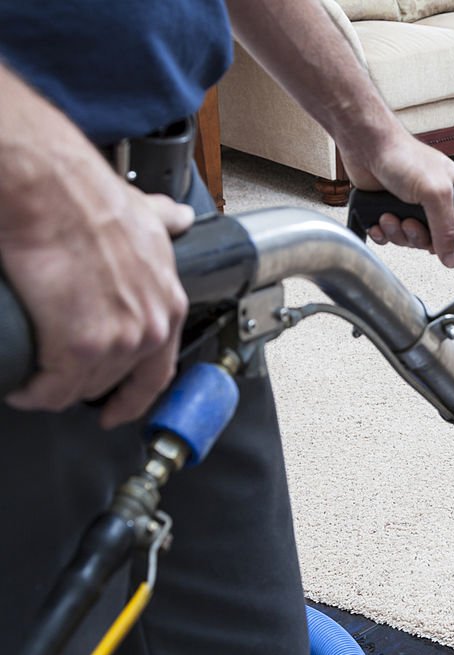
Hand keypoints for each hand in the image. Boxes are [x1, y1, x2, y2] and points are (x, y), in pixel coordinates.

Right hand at [1, 182, 191, 428]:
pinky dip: (33, 393)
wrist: (51, 192)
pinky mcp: (78, 348)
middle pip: (113, 382)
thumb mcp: (145, 214)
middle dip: (82, 384)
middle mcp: (150, 329)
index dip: (134, 396)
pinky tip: (21, 387)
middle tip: (57, 377)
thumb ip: (164, 222)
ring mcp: (117, 342)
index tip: (117, 410)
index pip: (158, 372)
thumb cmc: (90, 200)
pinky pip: (52, 390)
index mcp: (168, 305)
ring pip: (80, 388)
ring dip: (54, 389)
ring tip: (33, 378)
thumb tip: (177, 217)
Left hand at [343, 132, 453, 267]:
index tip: (439, 243)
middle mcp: (437, 201)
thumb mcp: (435, 192)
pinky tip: (379, 220)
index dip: (452, 242)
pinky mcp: (392, 212)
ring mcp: (414, 208)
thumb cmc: (402, 155)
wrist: (366, 146)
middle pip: (435, 240)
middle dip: (417, 236)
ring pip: (411, 240)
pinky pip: (391, 237)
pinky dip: (383, 233)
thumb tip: (451, 257)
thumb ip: (446, 228)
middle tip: (409, 222)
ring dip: (397, 233)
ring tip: (389, 215)